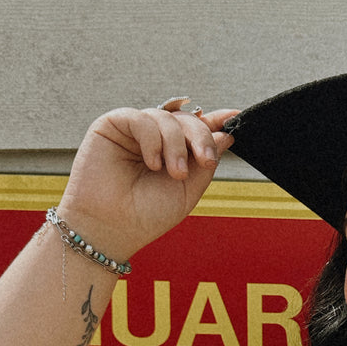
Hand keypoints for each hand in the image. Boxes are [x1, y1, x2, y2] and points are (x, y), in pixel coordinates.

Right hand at [57, 103, 239, 257]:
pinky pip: (141, 117)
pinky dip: (153, 138)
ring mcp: (133, 131)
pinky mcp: (112, 125)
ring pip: (167, 117)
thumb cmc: (146, 215)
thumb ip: (205, 163)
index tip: (234, 117)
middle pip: (186, 119)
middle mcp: (154, 139)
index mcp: (173, 153)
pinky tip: (152, 162)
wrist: (112, 228)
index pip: (196, 130)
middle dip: (201, 137)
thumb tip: (226, 135)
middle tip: (205, 162)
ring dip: (176, 144)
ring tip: (174, 173)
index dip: (215, 121)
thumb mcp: (187, 191)